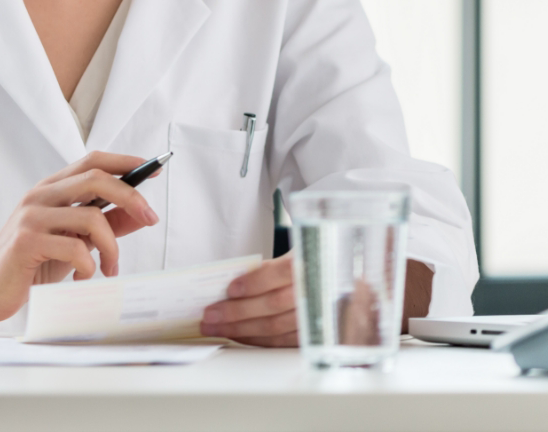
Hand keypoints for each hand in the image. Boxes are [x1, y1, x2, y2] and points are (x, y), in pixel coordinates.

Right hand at [0, 151, 160, 325]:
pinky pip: (75, 247)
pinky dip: (90, 266)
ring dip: (113, 247)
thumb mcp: (74, 241)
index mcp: (51, 189)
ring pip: (92, 216)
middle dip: (131, 196)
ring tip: (110, 269)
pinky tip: (84, 279)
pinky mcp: (26, 241)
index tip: (153, 169)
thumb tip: (140, 213)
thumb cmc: (31, 264)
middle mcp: (41, 195)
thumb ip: (104, 225)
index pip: (93, 160)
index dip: (125, 162)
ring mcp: (32, 216)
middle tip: (150, 218)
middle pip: (96, 177)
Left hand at [200, 256, 434, 346]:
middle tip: (210, 315)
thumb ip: (280, 265)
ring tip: (218, 326)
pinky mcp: (324, 336)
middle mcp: (324, 292)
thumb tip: (238, 279)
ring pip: (279, 328)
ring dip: (244, 330)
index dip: (255, 282)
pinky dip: (262, 341)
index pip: (283, 275)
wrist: (380, 278)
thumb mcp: (311, 247)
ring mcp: (325, 317)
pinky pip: (288, 342)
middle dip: (238, 313)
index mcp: (319, 263)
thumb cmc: (334, 257)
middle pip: (275, 306)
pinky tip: (243, 337)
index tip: (230, 288)